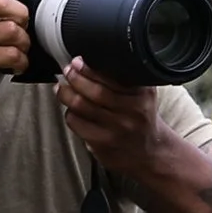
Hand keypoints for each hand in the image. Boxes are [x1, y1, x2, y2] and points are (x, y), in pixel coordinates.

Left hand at [52, 57, 162, 177]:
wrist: (149, 151)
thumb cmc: (140, 117)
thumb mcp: (143, 94)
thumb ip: (125, 78)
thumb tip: (90, 62)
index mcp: (142, 94)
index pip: (111, 76)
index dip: (89, 68)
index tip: (78, 61)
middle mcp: (131, 111)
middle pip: (95, 92)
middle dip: (75, 78)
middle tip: (68, 71)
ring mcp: (116, 129)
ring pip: (81, 106)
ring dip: (66, 94)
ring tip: (62, 88)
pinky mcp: (103, 144)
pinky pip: (77, 123)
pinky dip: (70, 113)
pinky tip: (71, 110)